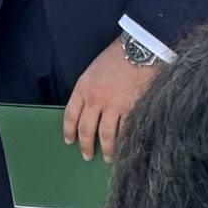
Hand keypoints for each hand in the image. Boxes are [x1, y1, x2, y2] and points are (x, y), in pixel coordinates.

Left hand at [62, 37, 157, 161]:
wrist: (139, 49)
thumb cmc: (117, 55)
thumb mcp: (94, 70)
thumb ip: (90, 89)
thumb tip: (90, 109)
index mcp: (84, 88)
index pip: (71, 115)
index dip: (69, 131)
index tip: (69, 141)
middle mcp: (96, 99)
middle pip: (87, 129)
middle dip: (85, 145)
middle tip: (86, 155)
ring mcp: (114, 106)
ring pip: (106, 135)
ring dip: (107, 149)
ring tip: (108, 158)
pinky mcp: (132, 110)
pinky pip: (125, 132)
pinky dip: (124, 143)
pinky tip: (124, 148)